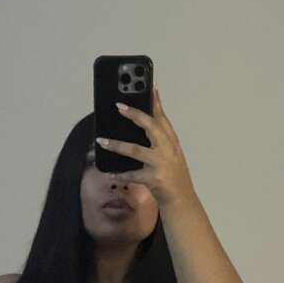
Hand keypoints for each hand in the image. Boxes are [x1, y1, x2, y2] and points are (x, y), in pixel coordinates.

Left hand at [95, 83, 195, 207]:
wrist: (181, 199)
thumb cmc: (173, 174)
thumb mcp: (171, 151)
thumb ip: (160, 136)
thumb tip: (144, 120)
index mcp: (170, 140)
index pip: (162, 116)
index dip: (155, 99)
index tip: (149, 83)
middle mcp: (167, 148)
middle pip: (150, 126)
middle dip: (134, 115)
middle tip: (119, 106)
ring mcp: (160, 163)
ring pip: (135, 150)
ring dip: (117, 145)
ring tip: (102, 141)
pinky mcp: (153, 178)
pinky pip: (133, 175)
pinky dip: (121, 173)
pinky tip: (111, 172)